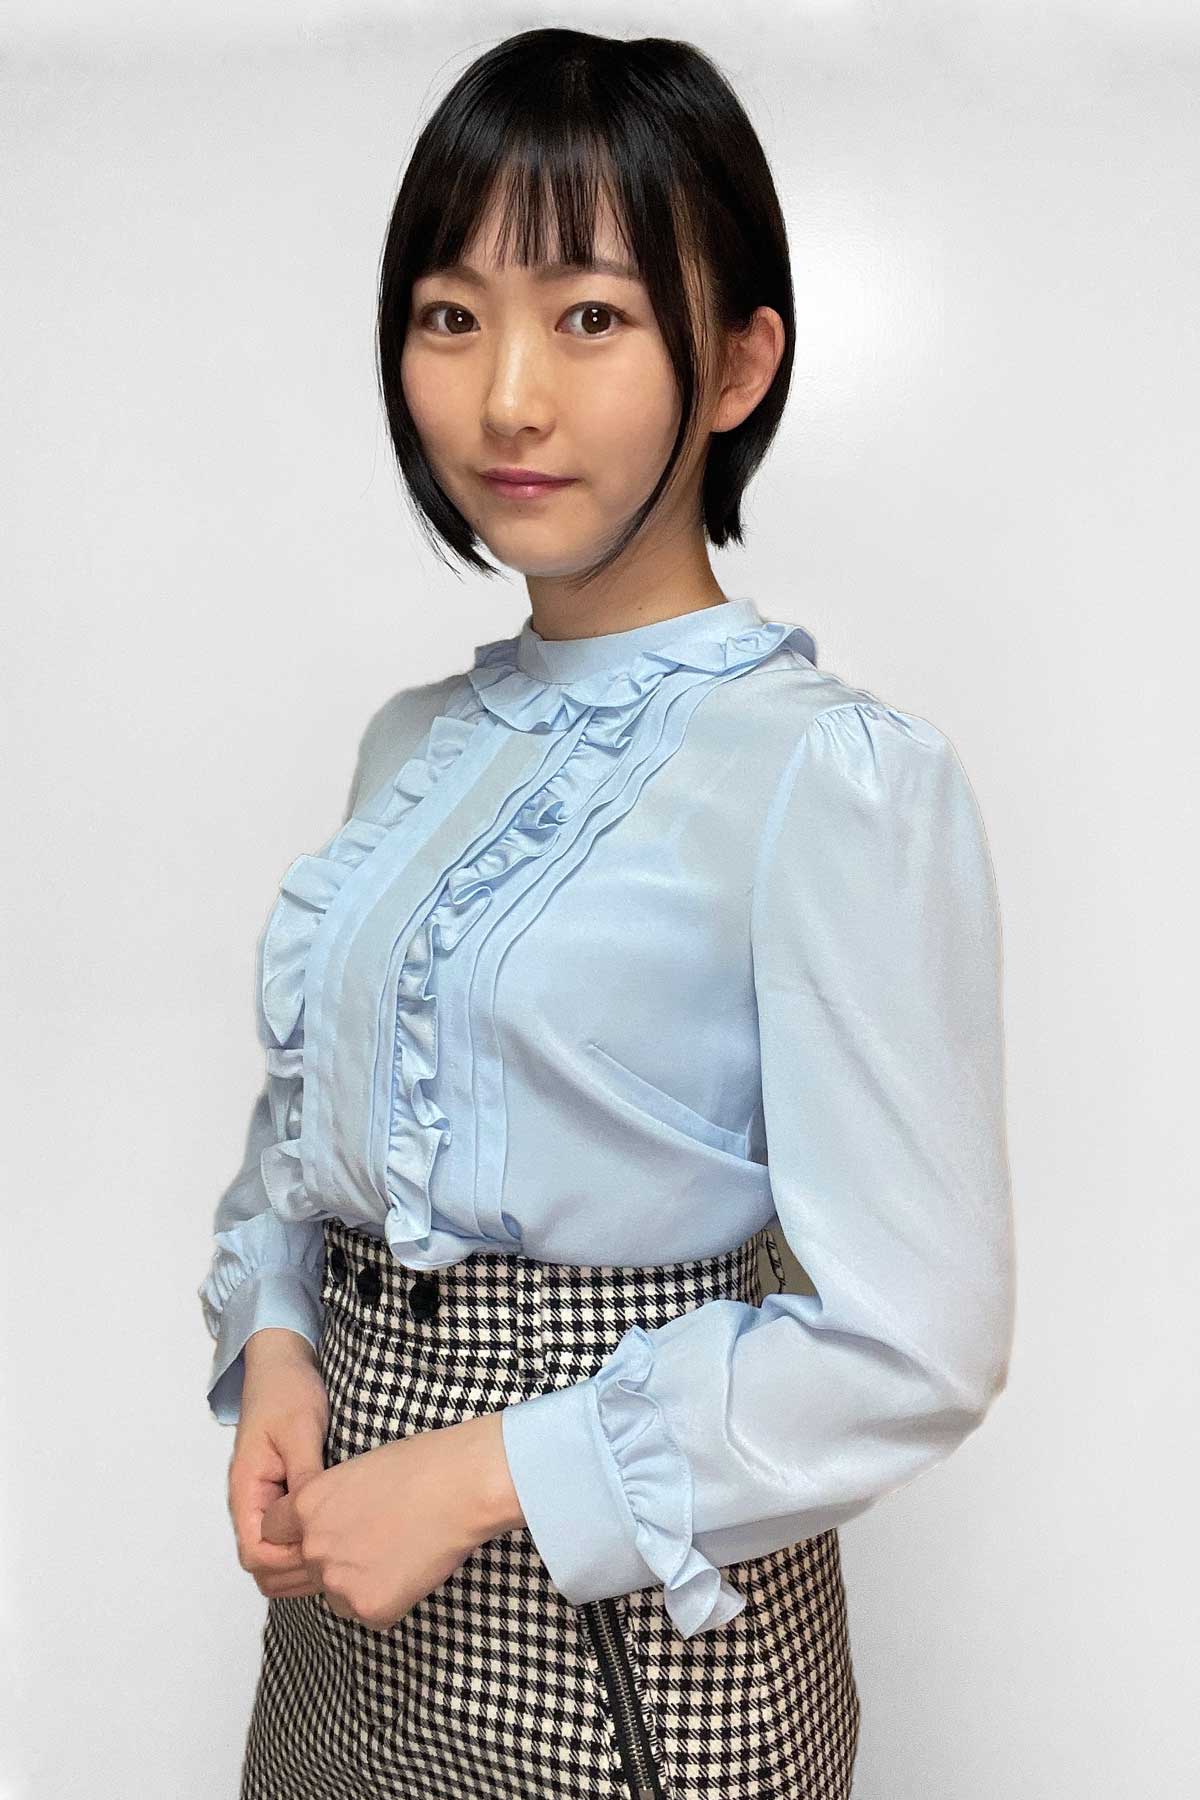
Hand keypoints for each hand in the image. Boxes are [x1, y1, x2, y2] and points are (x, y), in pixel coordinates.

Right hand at [227, 1329, 328, 1601]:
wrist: (283, 1367)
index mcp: (246, 1492)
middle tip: (342, 1558)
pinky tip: (341, 1535)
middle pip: (263, 1564)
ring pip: (276, 1554)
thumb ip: (304, 1476)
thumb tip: (314, 1523)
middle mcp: (251, 1504)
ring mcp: (266, 1502)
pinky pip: (289, 1535)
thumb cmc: (288, 1394)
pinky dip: (310, 1543)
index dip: (287, 1563)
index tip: (325, 1550)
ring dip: (304, 1559)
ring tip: (345, 1549)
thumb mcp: (300, 1431)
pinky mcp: (283, 1496)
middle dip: (297, 1570)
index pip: (254, 1554)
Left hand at [259, 1412, 525, 1630]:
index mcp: (306, 1506)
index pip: (271, 1532)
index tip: (316, 1529)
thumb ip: (323, 1506)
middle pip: (297, 1569)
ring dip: (353, 1581)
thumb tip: (316, 1529)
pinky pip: (366, 1612)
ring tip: (393, 1550)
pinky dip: (385, 1597)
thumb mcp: (352, 1473)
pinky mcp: (371, 1609)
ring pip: (332, 1594)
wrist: (461, 1487)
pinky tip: (409, 1567)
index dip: (294, 1530)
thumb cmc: (418, 1466)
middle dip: (321, 1561)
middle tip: (361, 1543)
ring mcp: (340, 1582)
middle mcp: (314, 1548)